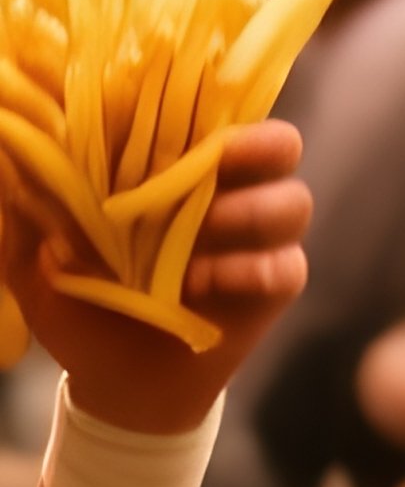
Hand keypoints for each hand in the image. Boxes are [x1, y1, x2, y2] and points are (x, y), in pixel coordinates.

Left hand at [5, 120, 311, 433]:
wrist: (117, 386)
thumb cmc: (80, 307)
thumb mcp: (32, 257)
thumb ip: (20, 209)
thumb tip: (5, 152)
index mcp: (175, 170)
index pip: (214, 113)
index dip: (214, 100)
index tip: (182, 108)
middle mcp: (229, 194)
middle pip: (282, 145)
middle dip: (262, 146)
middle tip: (223, 157)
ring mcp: (257, 241)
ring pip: (293, 201)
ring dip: (251, 212)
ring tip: (201, 236)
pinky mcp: (275, 285)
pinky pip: (288, 264)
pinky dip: (251, 270)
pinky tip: (204, 285)